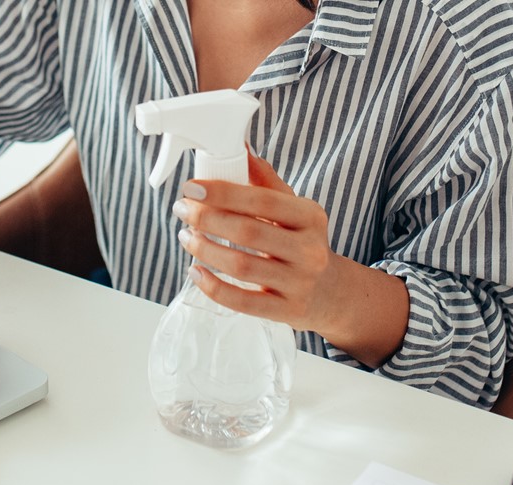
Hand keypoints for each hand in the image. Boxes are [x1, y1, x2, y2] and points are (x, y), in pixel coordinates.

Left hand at [174, 153, 408, 365]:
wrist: (330, 293)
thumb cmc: (302, 243)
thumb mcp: (295, 210)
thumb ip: (266, 181)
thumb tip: (239, 145)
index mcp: (310, 217)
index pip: (263, 200)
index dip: (223, 192)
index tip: (191, 187)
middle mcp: (309, 250)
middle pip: (248, 231)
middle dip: (207, 218)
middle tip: (182, 209)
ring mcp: (299, 283)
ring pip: (242, 266)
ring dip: (205, 250)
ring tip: (185, 237)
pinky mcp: (286, 312)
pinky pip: (242, 301)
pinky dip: (213, 287)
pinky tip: (195, 272)